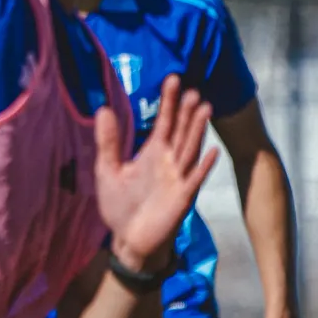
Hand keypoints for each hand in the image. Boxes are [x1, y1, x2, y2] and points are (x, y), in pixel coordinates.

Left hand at [95, 75, 219, 276]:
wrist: (128, 239)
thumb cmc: (120, 205)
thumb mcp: (108, 169)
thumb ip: (108, 141)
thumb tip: (103, 108)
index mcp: (153, 153)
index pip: (164, 122)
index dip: (169, 102)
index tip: (173, 79)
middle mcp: (169, 162)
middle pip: (181, 131)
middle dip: (186, 111)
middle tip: (193, 88)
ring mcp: (178, 178)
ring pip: (190, 149)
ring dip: (198, 130)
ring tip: (205, 107)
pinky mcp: (182, 197)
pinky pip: (194, 179)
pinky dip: (204, 165)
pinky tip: (214, 149)